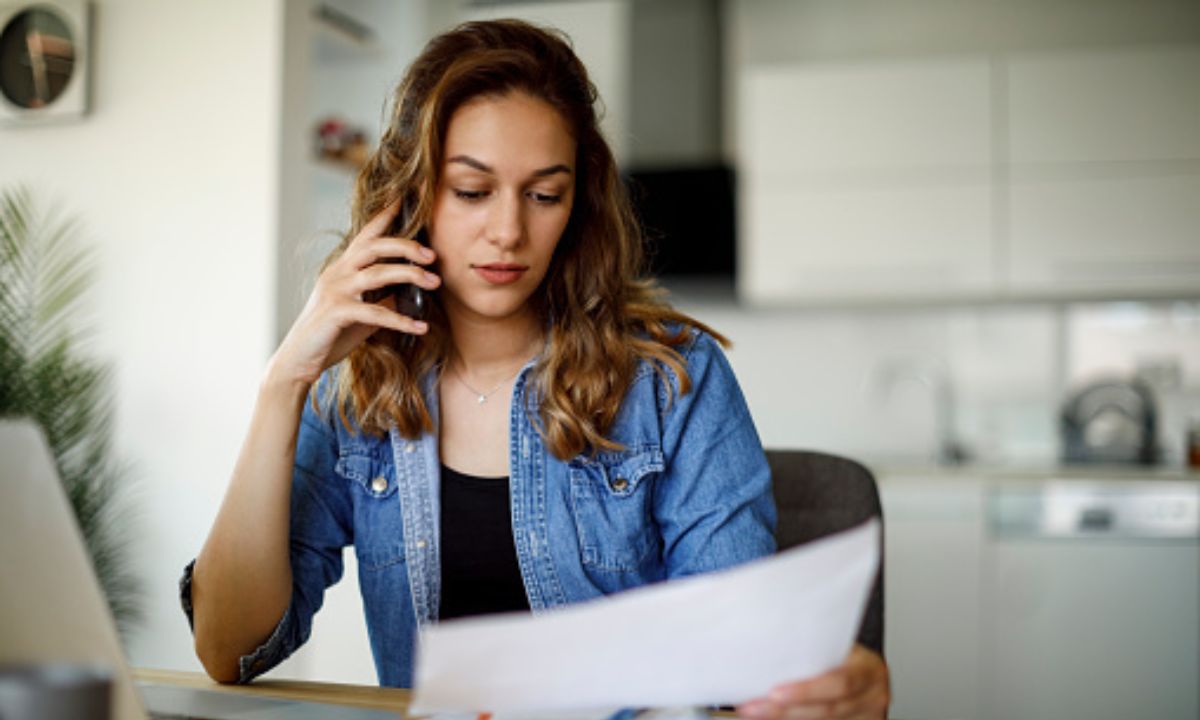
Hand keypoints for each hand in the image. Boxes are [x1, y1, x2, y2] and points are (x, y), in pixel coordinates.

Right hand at [269, 201, 440, 386]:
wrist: (299, 359)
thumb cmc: (331, 334)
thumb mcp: (362, 311)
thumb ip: (382, 297)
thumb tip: (411, 292)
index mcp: (343, 268)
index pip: (366, 235)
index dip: (385, 215)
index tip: (405, 199)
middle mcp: (337, 273)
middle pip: (374, 246)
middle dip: (406, 246)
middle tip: (433, 255)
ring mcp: (335, 291)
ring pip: (378, 274)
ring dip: (410, 276)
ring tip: (435, 284)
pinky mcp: (336, 313)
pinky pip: (375, 312)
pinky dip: (401, 319)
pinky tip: (420, 327)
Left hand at [737, 644, 889, 719]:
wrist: (865, 671)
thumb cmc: (844, 654)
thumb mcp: (837, 646)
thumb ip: (813, 650)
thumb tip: (764, 648)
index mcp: (869, 670)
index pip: (840, 682)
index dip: (807, 691)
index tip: (775, 692)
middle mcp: (873, 698)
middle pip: (827, 711)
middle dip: (785, 711)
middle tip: (752, 708)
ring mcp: (867, 717)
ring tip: (754, 713)